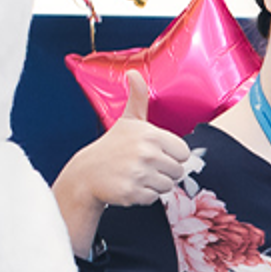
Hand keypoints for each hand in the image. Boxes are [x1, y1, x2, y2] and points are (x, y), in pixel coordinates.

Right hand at [55, 73, 193, 250]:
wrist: (86, 173)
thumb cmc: (112, 146)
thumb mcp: (128, 120)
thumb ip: (138, 98)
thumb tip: (134, 73)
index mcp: (151, 134)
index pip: (184, 153)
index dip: (171, 155)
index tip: (155, 153)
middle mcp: (146, 153)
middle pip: (178, 171)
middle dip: (164, 171)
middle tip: (144, 166)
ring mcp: (139, 174)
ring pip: (168, 186)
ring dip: (155, 184)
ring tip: (137, 175)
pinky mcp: (132, 192)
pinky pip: (154, 198)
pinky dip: (144, 195)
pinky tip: (130, 185)